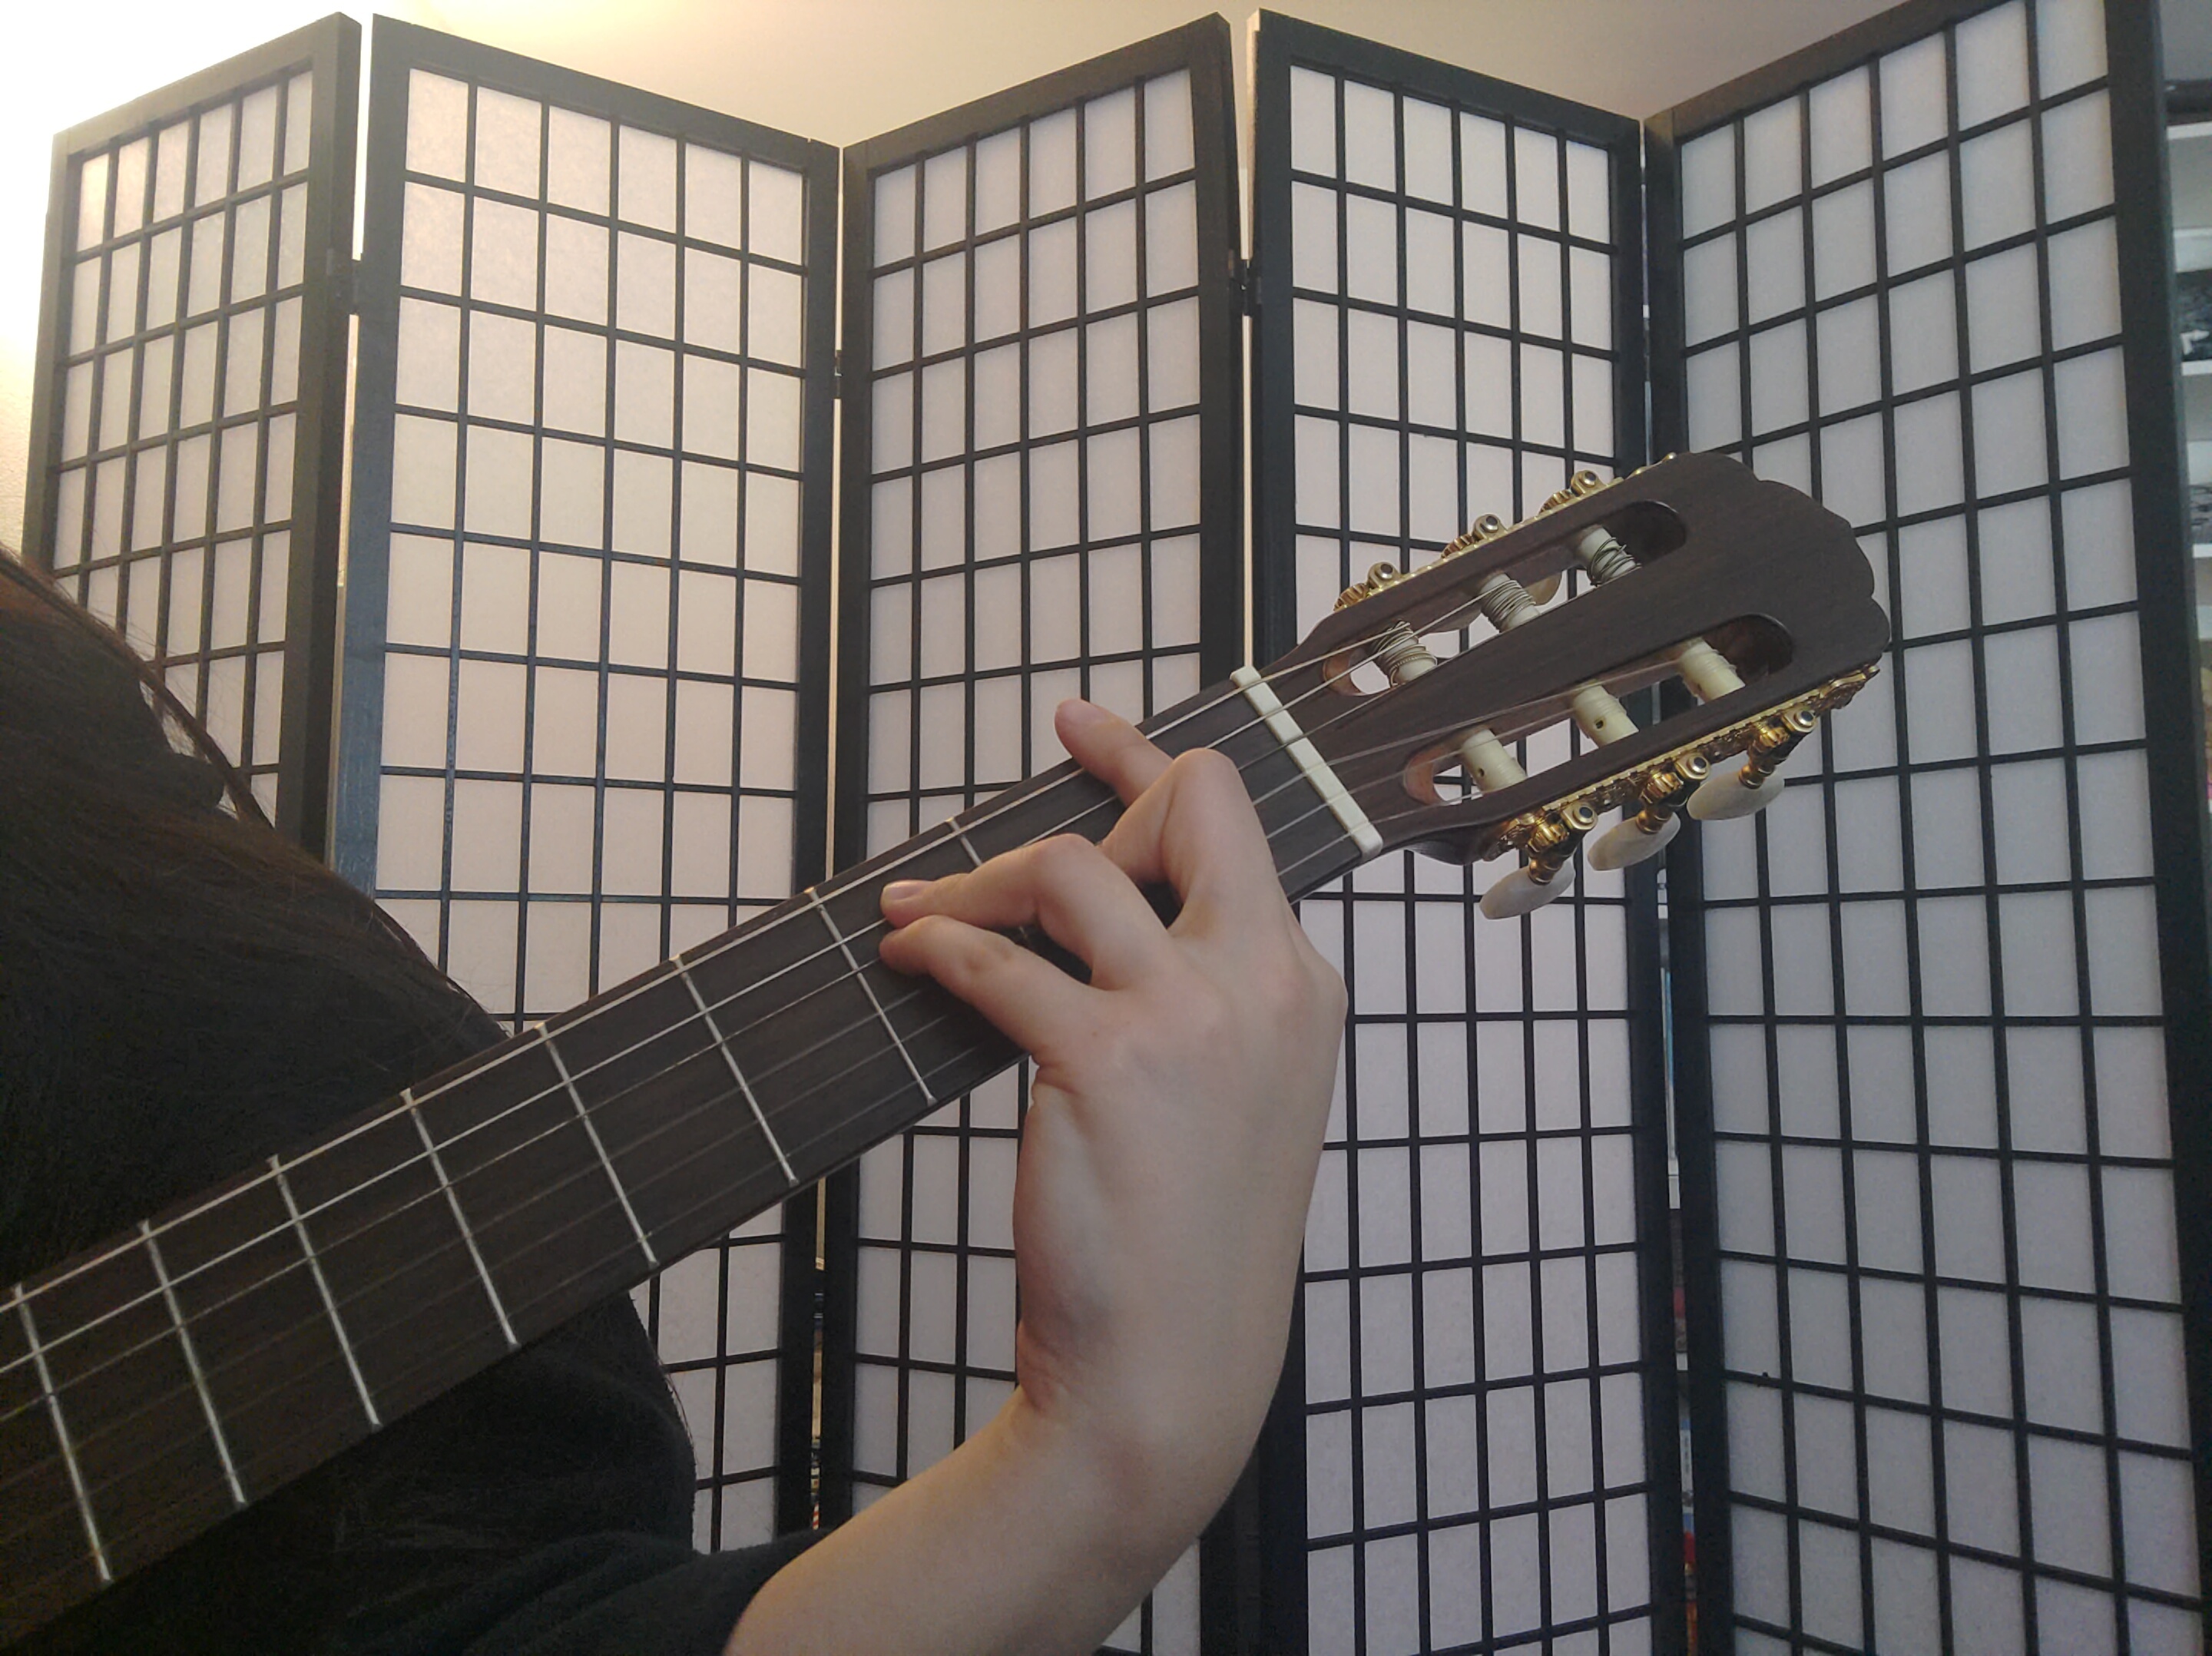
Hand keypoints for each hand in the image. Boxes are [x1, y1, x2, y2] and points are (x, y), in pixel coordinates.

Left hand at [727, 700, 1343, 1655]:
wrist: (1173, 1375)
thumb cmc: (1189, 1243)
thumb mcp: (1235, 1100)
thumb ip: (1201, 997)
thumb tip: (1096, 914)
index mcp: (1301, 986)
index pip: (1236, 826)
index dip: (1153, 765)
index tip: (1084, 727)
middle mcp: (1263, 983)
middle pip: (1187, 804)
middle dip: (1100, 775)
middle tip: (1011, 788)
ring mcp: (1191, 1018)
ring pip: (1069, 869)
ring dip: (979, 884)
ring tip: (922, 917)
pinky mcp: (1107, 1063)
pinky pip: (997, 964)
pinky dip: (940, 950)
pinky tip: (909, 962)